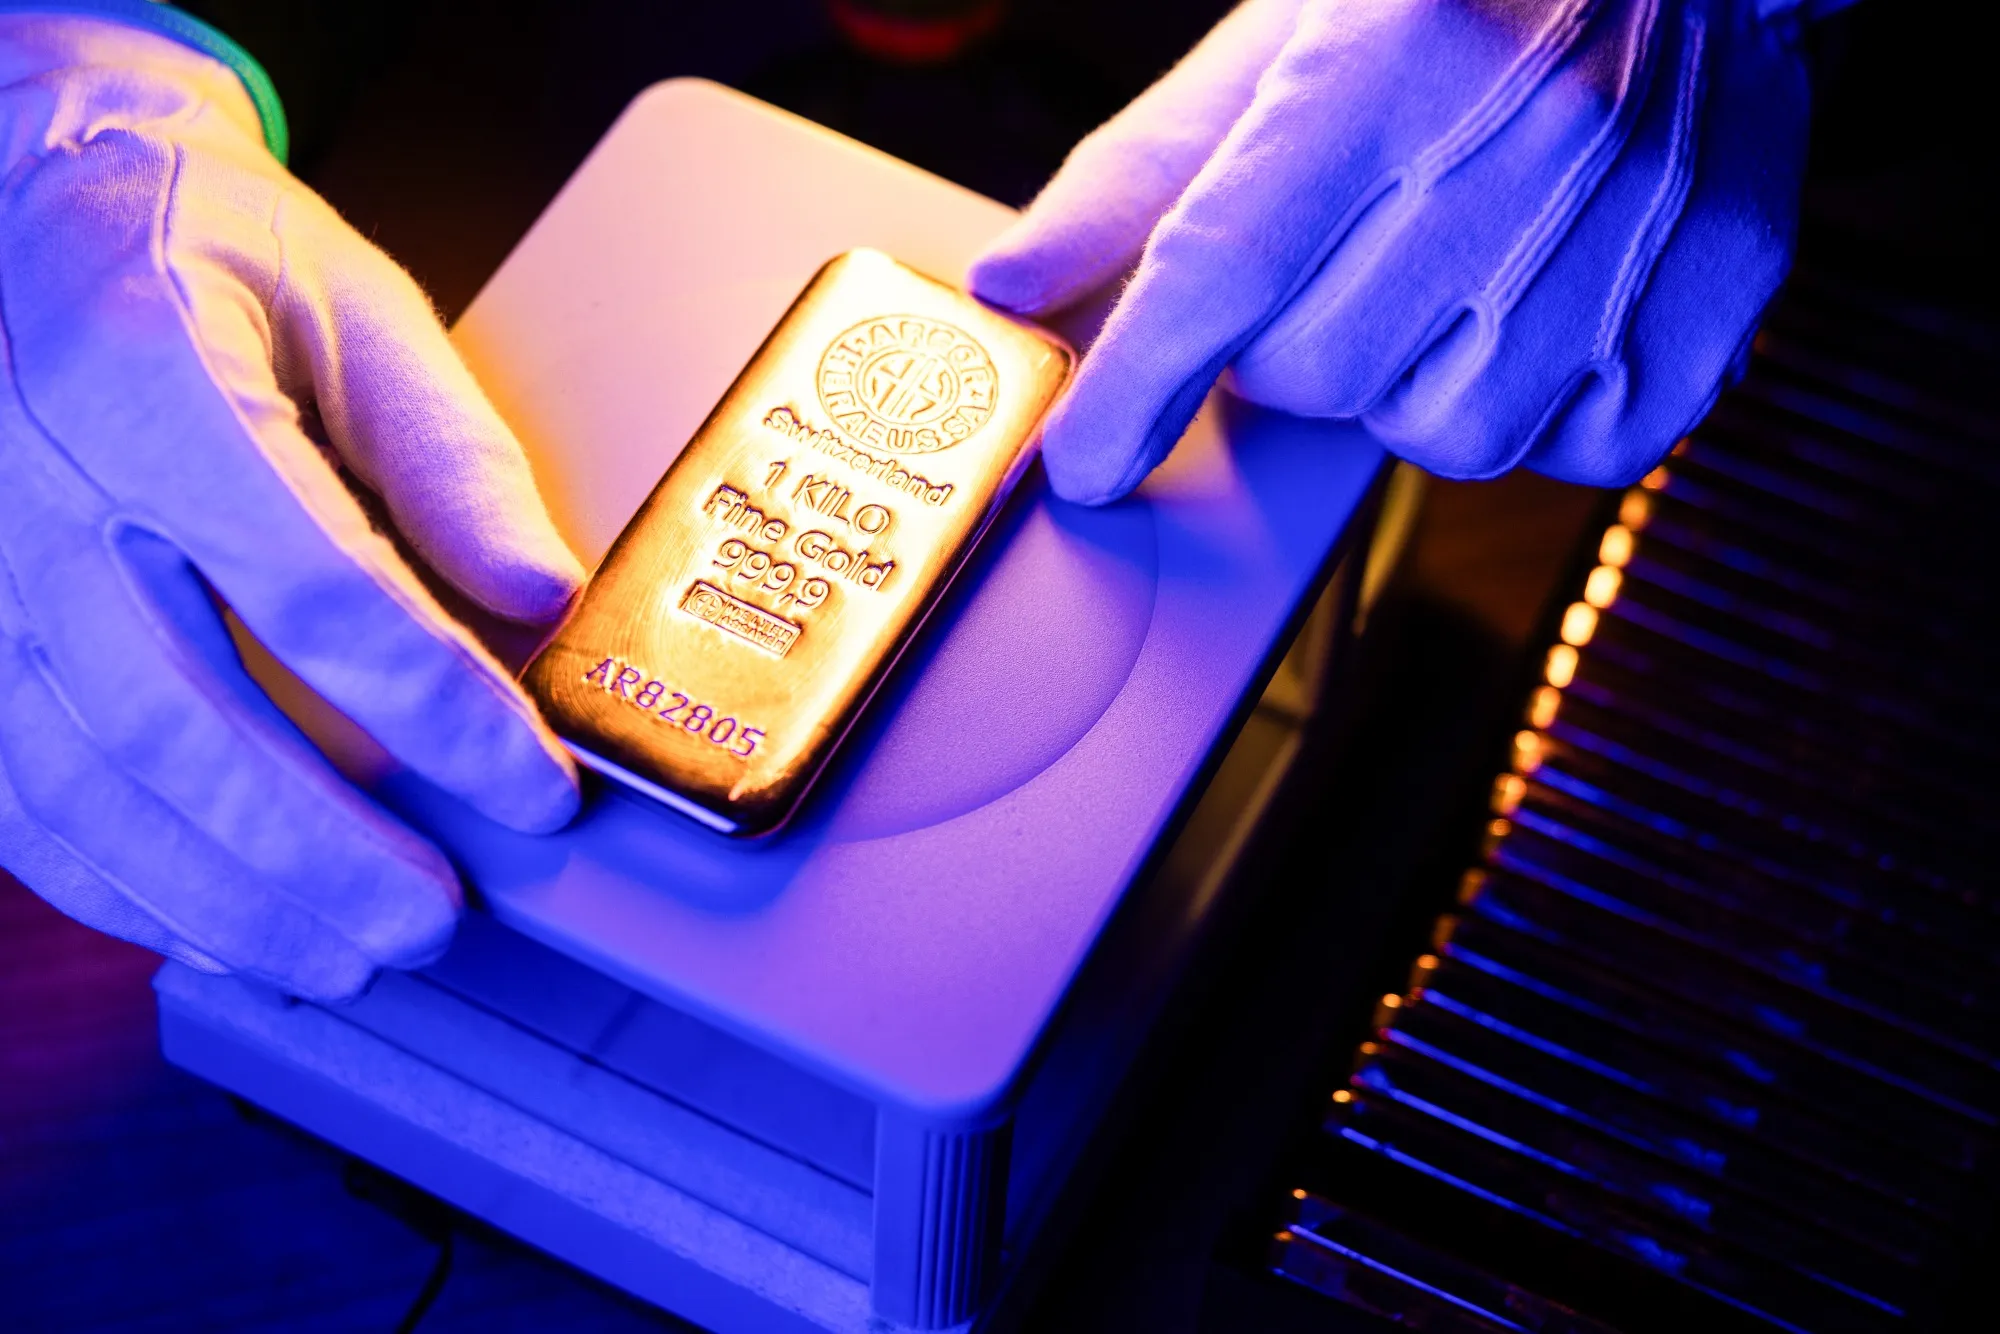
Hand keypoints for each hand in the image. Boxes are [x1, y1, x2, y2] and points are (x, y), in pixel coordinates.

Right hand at [0, 17, 582, 999]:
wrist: (26, 206)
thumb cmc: (200, 248)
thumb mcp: (352, 303)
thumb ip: (450, 456)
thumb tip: (543, 599)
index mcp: (148, 374)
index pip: (316, 588)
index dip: (439, 713)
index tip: (534, 787)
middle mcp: (27, 486)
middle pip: (182, 718)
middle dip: (323, 849)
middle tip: (438, 917)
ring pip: (81, 785)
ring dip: (226, 896)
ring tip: (347, 951)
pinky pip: (15, 794)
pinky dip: (122, 881)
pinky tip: (220, 924)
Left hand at [971, 0, 1812, 501]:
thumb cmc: (1467, 3)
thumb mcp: (1288, 41)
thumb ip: (1143, 171)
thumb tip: (1018, 284)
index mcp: (1391, 66)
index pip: (1225, 268)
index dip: (1136, 385)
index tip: (1083, 463)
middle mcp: (1519, 158)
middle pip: (1313, 374)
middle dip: (1282, 349)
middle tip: (1337, 265)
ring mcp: (1624, 251)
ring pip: (1431, 435)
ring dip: (1403, 385)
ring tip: (1446, 277)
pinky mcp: (1705, 326)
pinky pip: (1557, 455)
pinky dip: (1525, 411)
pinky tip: (1538, 312)